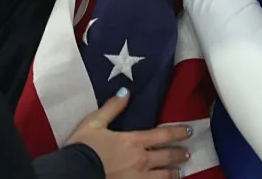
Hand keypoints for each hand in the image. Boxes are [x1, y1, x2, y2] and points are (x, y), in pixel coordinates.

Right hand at [67, 88, 190, 177]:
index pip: (163, 135)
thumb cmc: (83, 147)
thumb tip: (126, 91)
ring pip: (163, 176)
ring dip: (173, 173)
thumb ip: (112, 108)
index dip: (178, 132)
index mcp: (134, 141)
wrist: (72, 174)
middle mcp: (141, 160)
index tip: (189, 131)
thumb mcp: (94, 123)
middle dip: (179, 154)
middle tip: (187, 153)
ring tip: (179, 173)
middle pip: (167, 157)